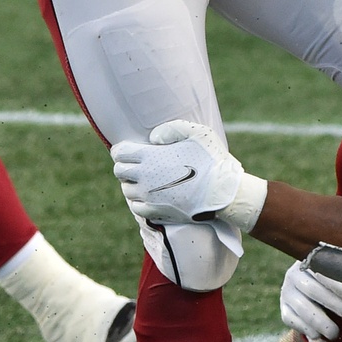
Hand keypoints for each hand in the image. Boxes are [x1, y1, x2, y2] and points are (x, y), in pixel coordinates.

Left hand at [112, 120, 268, 229]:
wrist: (222, 193)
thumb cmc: (212, 160)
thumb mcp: (196, 133)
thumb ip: (171, 129)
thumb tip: (153, 138)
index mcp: (150, 156)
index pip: (120, 153)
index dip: (122, 150)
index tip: (128, 150)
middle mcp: (144, 177)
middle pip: (119, 171)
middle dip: (125, 166)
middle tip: (137, 164)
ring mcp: (149, 197)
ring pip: (126, 190)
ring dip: (132, 184)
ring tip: (145, 180)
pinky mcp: (156, 212)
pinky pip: (135, 207)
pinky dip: (138, 201)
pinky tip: (149, 196)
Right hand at [279, 260, 341, 341]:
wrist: (320, 300)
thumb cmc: (340, 284)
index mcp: (312, 261)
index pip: (320, 268)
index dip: (333, 281)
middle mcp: (295, 274)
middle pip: (311, 289)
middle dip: (331, 302)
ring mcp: (287, 293)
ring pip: (302, 307)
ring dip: (319, 321)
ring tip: (334, 332)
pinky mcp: (285, 311)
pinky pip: (292, 320)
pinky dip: (305, 329)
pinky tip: (317, 335)